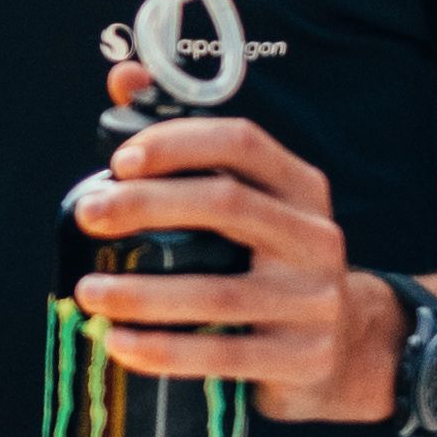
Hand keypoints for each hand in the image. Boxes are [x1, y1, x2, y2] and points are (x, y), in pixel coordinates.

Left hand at [67, 107, 383, 419]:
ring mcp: (314, 300)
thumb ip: (187, 143)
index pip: (241, 142)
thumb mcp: (249, 199)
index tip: (119, 160)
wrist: (349, 344)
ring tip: (88, 291)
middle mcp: (316, 237)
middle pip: (227, 205)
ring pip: (217, 292)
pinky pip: (223, 357)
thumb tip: (123, 78)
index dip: (178, 142)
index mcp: (302, 188)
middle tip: (88, 214)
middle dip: (146, 206)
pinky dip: (163, 352)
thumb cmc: (272, 259)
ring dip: (142, 292)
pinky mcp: (303, 358)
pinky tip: (119, 344)